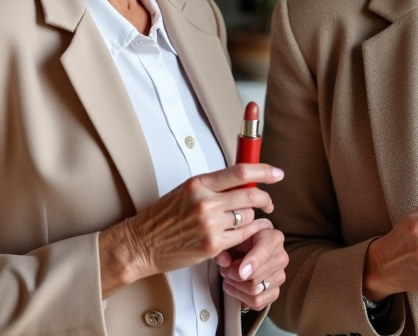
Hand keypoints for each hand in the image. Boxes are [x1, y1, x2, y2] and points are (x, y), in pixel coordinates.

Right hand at [99, 162, 283, 296]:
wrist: (141, 244)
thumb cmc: (162, 217)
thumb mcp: (187, 190)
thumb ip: (215, 185)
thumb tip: (244, 180)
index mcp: (199, 183)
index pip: (241, 172)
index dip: (264, 171)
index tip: (276, 174)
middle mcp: (206, 202)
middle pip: (252, 195)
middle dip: (265, 199)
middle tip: (268, 202)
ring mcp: (210, 225)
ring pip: (249, 217)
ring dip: (253, 219)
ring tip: (248, 221)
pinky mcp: (212, 245)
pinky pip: (243, 237)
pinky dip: (249, 234)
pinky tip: (246, 233)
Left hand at [217, 226, 288, 309]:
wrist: (251, 249)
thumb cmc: (242, 242)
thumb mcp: (232, 239)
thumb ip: (226, 248)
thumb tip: (224, 262)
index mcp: (273, 238)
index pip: (264, 251)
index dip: (252, 262)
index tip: (240, 273)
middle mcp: (281, 257)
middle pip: (256, 276)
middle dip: (235, 276)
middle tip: (226, 270)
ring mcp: (280, 276)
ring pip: (255, 290)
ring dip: (237, 286)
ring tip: (229, 278)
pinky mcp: (275, 291)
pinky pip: (258, 302)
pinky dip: (242, 297)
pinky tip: (234, 288)